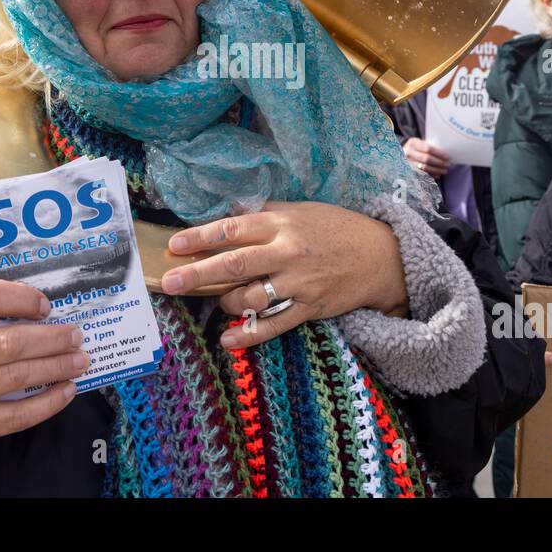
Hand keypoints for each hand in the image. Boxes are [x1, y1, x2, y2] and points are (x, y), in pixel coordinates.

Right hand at [0, 278, 90, 490]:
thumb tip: (40, 307)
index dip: (21, 299)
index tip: (46, 307)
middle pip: (9, 343)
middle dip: (52, 340)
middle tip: (77, 337)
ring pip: (16, 377)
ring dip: (56, 368)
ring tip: (79, 361)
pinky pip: (15, 415)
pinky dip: (47, 403)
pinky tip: (66, 391)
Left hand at [161, 201, 407, 349]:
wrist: (381, 256)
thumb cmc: (336, 228)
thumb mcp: (301, 210)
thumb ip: (265, 214)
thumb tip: (230, 213)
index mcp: (282, 224)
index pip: (233, 229)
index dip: (200, 237)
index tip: (174, 245)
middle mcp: (287, 252)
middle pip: (235, 264)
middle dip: (198, 274)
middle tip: (170, 282)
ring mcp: (299, 283)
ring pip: (251, 297)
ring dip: (225, 303)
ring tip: (216, 302)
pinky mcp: (310, 307)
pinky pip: (274, 325)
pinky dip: (249, 335)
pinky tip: (228, 340)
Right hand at [402, 137, 450, 177]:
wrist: (404, 152)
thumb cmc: (417, 147)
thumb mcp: (421, 142)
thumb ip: (430, 146)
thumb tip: (446, 154)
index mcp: (413, 142)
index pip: (428, 148)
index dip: (439, 153)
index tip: (447, 157)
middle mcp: (408, 152)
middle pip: (426, 159)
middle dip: (439, 162)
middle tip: (447, 164)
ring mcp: (407, 162)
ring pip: (424, 167)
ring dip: (437, 170)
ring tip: (444, 170)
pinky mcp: (409, 170)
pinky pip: (422, 174)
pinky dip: (431, 175)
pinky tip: (438, 174)